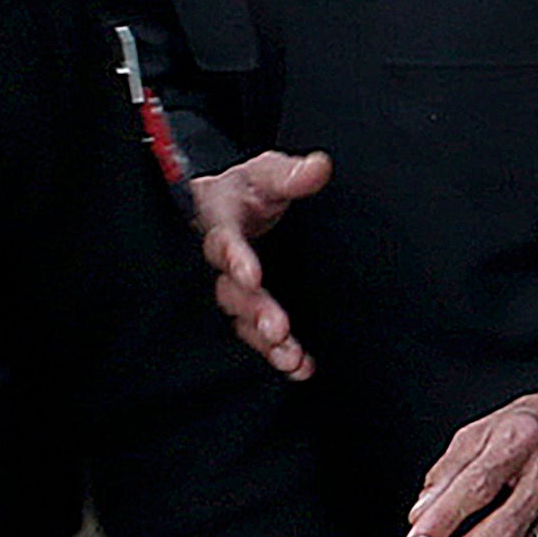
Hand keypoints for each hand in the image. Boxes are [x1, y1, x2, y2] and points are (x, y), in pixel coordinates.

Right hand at [191, 151, 335, 379]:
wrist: (233, 207)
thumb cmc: (248, 190)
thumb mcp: (266, 173)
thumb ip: (288, 174)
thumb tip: (318, 168)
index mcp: (219, 223)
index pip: (223, 241)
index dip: (235, 258)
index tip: (251, 273)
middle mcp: (223, 262)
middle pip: (232, 291)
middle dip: (254, 310)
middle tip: (276, 328)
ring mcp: (235, 290)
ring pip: (243, 320)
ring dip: (265, 341)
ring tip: (290, 357)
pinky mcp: (250, 309)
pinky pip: (258, 335)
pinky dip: (278, 354)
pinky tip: (300, 368)